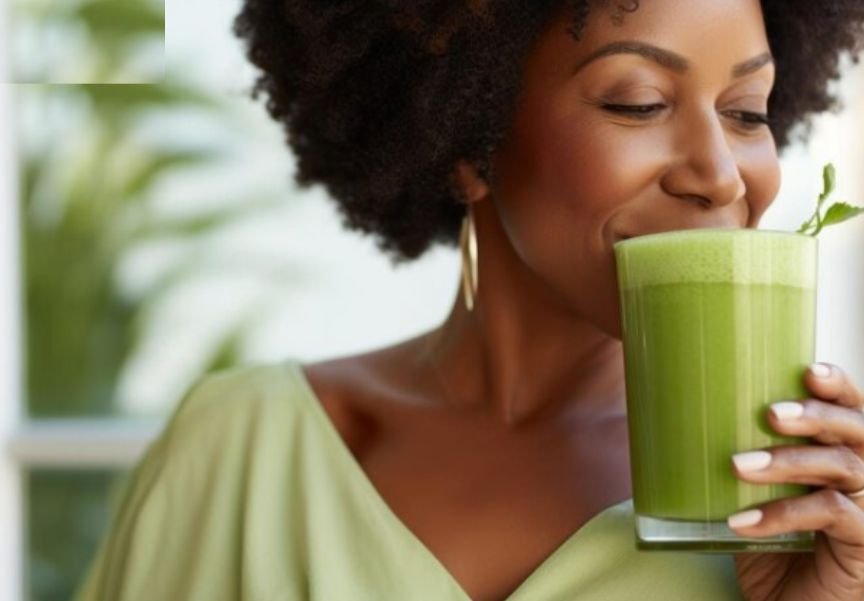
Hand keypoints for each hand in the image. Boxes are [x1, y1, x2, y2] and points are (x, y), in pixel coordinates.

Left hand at [730, 363, 863, 600]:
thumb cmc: (772, 543)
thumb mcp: (755, 494)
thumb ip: (743, 456)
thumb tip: (680, 415)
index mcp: (842, 452)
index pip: (852, 408)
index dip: (837, 386)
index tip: (808, 370)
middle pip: (857, 429)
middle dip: (815, 415)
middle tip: (770, 414)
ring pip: (842, 467)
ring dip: (788, 462)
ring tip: (738, 465)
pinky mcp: (863, 543)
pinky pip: (830, 514)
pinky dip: (782, 513)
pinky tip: (741, 521)